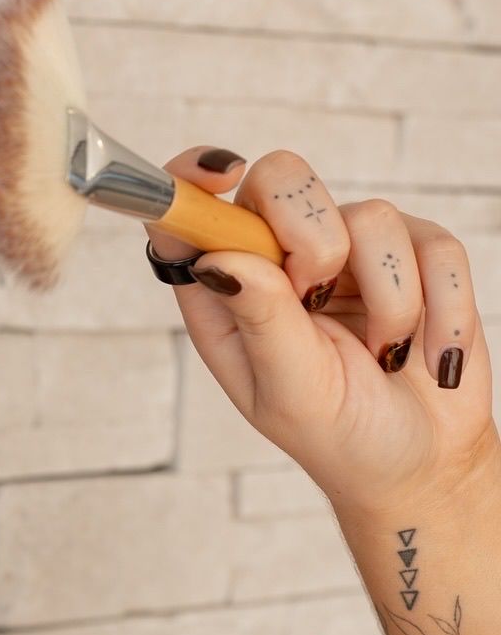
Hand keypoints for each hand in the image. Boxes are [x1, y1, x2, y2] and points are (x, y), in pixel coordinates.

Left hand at [145, 148, 497, 509]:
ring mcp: (350, 253)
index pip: (192, 214)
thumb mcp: (289, 390)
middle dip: (313, 236)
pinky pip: (435, 245)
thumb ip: (261, 319)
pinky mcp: (415, 255)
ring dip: (390, 301)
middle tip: (320, 299)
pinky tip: (429, 356)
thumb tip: (220, 257)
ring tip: (385, 354)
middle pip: (283, 179)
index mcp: (228, 294)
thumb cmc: (341, 436)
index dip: (193, 180)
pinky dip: (441, 307)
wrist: (424, 461)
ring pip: (372, 215)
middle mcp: (282, 262)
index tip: (222, 173)